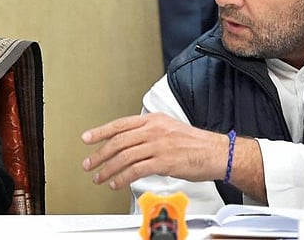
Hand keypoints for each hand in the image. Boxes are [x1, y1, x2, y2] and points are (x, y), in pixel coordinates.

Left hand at [80, 113, 227, 189]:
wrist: (216, 152)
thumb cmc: (195, 143)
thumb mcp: (169, 127)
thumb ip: (149, 132)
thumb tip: (130, 141)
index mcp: (153, 119)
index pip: (120, 124)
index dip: (100, 132)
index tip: (87, 138)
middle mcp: (153, 130)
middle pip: (118, 141)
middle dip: (99, 154)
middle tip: (89, 164)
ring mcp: (158, 145)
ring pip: (124, 156)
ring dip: (108, 169)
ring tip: (99, 177)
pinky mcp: (163, 162)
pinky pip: (136, 170)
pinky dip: (122, 177)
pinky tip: (116, 182)